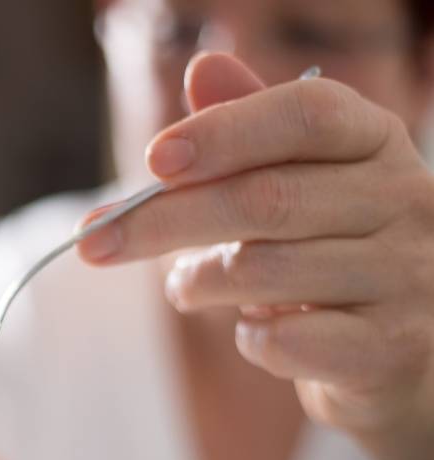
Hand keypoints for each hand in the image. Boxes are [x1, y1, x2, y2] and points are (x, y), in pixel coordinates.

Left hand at [78, 53, 433, 459]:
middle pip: (266, 198)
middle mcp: (403, 202)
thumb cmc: (329, 251)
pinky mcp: (387, 349)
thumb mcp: (297, 180)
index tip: (152, 161)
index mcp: (374, 144)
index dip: (224, 132)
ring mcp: (403, 278)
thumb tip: (203, 69)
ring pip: (267, 271)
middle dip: (165, 220)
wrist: (399, 349)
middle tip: (96, 241)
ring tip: (184, 286)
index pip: (306, 115)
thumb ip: (249, 131)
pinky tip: (253, 330)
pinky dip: (248, 340)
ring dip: (199, 282)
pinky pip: (286, 342)